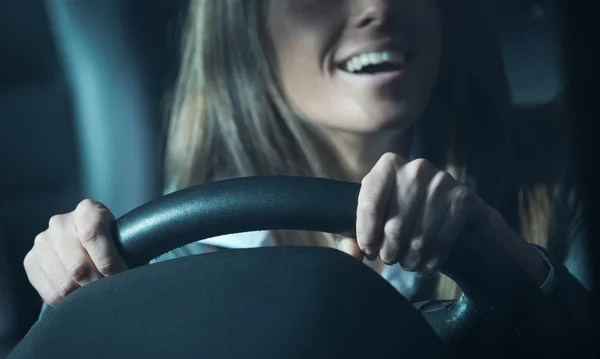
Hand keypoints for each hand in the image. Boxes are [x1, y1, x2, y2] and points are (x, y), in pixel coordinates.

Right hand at [23, 199, 127, 306]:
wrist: (87, 243)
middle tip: (109, 290)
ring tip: (95, 293)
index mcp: (87, 210)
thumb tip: (129, 276)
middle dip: (98, 283)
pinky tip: (78, 296)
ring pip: (65, 282)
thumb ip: (125, 251)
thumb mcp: (122, 240)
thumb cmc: (112, 244)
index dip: (108, 260)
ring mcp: (43, 241)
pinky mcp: (31, 260)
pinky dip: (68, 301)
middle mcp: (61, 222)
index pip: (93, 234)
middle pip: (78, 265)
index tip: (120, 275)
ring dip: (83, 294)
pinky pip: (50, 292)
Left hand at [338, 153, 547, 283]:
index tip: (369, 252)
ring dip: (410, 259)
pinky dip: (431, 260)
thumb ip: (350, 239)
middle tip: (390, 259)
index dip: (366, 234)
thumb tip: (353, 253)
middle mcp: (417, 168)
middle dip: (389, 251)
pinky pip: (442, 241)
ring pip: (418, 237)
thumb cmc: (401, 217)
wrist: (453, 214)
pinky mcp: (464, 199)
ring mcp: (443, 181)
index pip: (370, 203)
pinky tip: (426, 264)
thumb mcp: (372, 223)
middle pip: (394, 225)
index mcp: (388, 166)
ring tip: (407, 263)